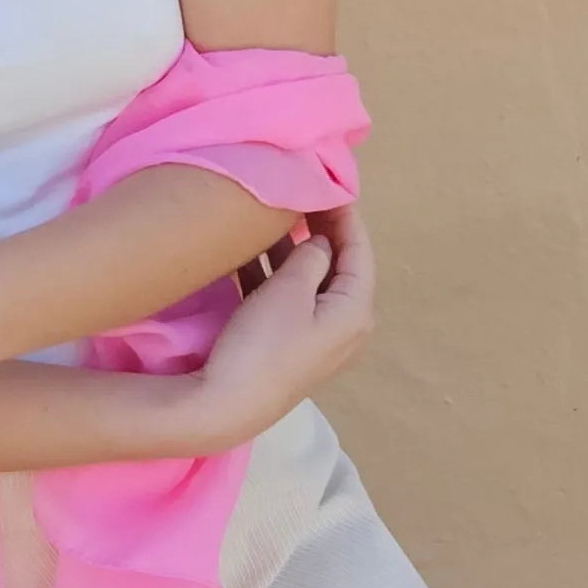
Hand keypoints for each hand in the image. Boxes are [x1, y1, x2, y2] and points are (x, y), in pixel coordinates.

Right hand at [171, 203, 376, 454]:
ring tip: (269, 216)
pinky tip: (248, 252)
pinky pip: (288, 298)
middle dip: (317, 230)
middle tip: (295, 194)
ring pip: (308, 280)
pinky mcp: (287, 343)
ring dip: (291, 250)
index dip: (343, 215)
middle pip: (336, 265)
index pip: (359, 251)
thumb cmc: (265, 343)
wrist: (228, 403)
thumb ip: (312, 257)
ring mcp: (315, 336)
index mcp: (355, 310)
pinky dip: (274, 274)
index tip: (323, 183)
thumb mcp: (291, 290)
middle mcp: (344, 325)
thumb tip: (323, 242)